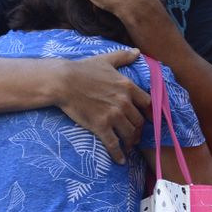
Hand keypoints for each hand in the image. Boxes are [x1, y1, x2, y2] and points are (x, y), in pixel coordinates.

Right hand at [54, 50, 149, 164]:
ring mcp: (113, 115)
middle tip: (135, 135)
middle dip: (138, 130)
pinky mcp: (101, 126)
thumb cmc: (83, 69)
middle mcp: (124, 102)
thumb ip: (123, 56)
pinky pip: (114, 144)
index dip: (147, 112)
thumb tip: (138, 51)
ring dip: (130, 142)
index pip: (147, 103)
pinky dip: (118, 154)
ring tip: (128, 146)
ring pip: (129, 134)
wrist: (63, 81)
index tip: (145, 118)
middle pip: (139, 122)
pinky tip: (120, 160)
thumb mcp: (106, 60)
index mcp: (128, 86)